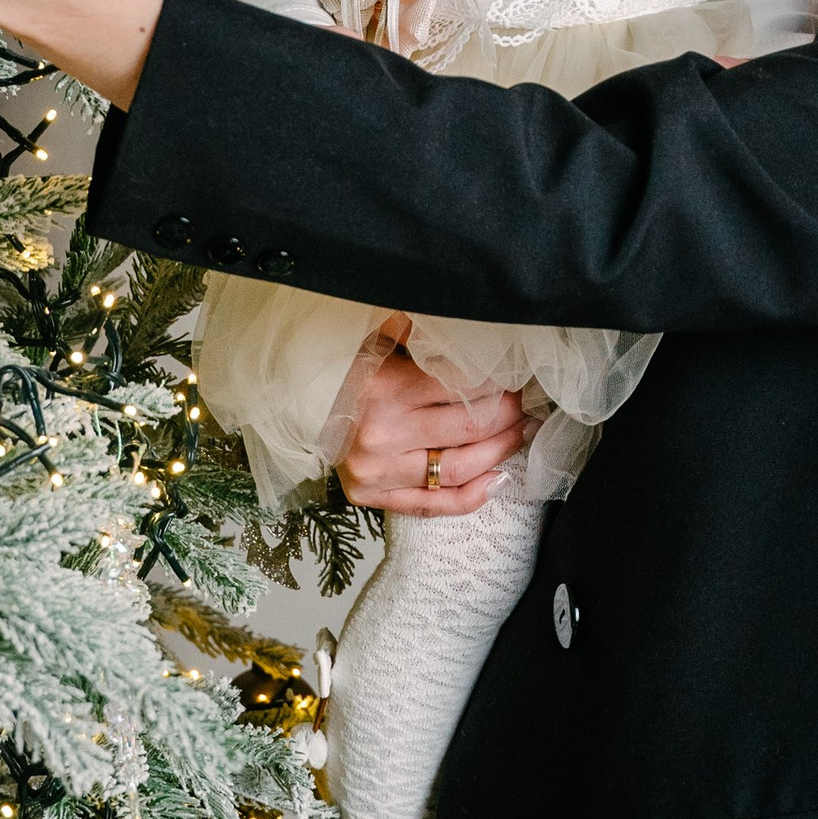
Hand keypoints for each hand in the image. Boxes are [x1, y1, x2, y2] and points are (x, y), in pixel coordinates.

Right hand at [336, 327, 526, 515]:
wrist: (295, 407)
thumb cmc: (341, 368)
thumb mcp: (374, 336)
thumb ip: (414, 328)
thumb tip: (461, 313)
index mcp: (385, 389)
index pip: (463, 387)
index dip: (498, 381)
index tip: (512, 374)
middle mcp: (382, 435)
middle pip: (470, 427)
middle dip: (507, 413)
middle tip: (523, 402)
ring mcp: (378, 471)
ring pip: (459, 468)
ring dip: (501, 450)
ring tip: (520, 433)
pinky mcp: (373, 496)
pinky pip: (433, 505)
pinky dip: (472, 498)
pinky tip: (499, 480)